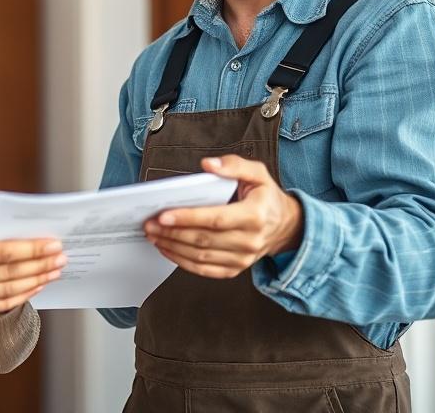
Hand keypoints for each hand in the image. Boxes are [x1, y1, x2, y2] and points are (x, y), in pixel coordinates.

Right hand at [0, 207, 66, 315]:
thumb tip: (1, 212)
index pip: (5, 252)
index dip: (32, 249)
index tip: (53, 244)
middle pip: (13, 271)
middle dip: (41, 264)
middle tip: (61, 257)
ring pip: (11, 290)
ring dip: (37, 280)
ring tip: (55, 271)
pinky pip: (4, 304)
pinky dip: (24, 295)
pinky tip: (38, 285)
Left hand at [143, 155, 302, 278]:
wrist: (285, 226)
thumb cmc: (266, 197)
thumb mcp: (257, 174)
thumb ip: (234, 165)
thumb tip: (208, 164)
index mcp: (255, 216)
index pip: (216, 219)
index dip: (188, 218)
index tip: (164, 215)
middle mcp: (249, 241)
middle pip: (204, 240)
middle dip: (172, 232)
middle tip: (149, 224)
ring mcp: (242, 258)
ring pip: (201, 257)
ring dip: (173, 246)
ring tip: (153, 235)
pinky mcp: (235, 269)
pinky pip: (205, 270)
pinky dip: (182, 262)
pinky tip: (167, 249)